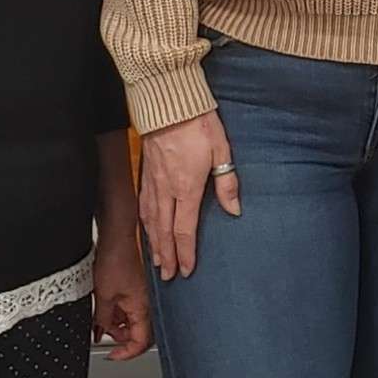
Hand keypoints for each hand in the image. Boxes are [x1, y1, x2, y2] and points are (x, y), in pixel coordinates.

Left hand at [92, 230, 153, 357]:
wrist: (119, 236)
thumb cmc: (116, 258)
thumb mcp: (103, 296)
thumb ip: (103, 319)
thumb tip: (101, 333)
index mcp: (144, 308)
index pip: (141, 343)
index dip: (126, 353)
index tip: (113, 355)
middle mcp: (150, 303)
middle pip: (139, 333)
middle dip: (121, 337)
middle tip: (105, 335)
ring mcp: (145, 295)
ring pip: (135, 320)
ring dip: (119, 323)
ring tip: (103, 318)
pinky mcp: (141, 287)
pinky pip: (133, 307)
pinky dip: (121, 311)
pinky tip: (108, 307)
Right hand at [140, 109, 239, 279]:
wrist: (168, 101)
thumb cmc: (198, 123)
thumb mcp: (222, 150)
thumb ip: (227, 182)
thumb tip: (234, 210)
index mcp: (187, 187)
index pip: (185, 228)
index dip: (186, 252)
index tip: (188, 269)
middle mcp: (166, 189)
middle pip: (164, 231)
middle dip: (167, 255)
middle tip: (169, 276)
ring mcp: (152, 181)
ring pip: (150, 220)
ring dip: (154, 243)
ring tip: (157, 260)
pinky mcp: (144, 172)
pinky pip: (142, 205)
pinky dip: (144, 223)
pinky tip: (146, 230)